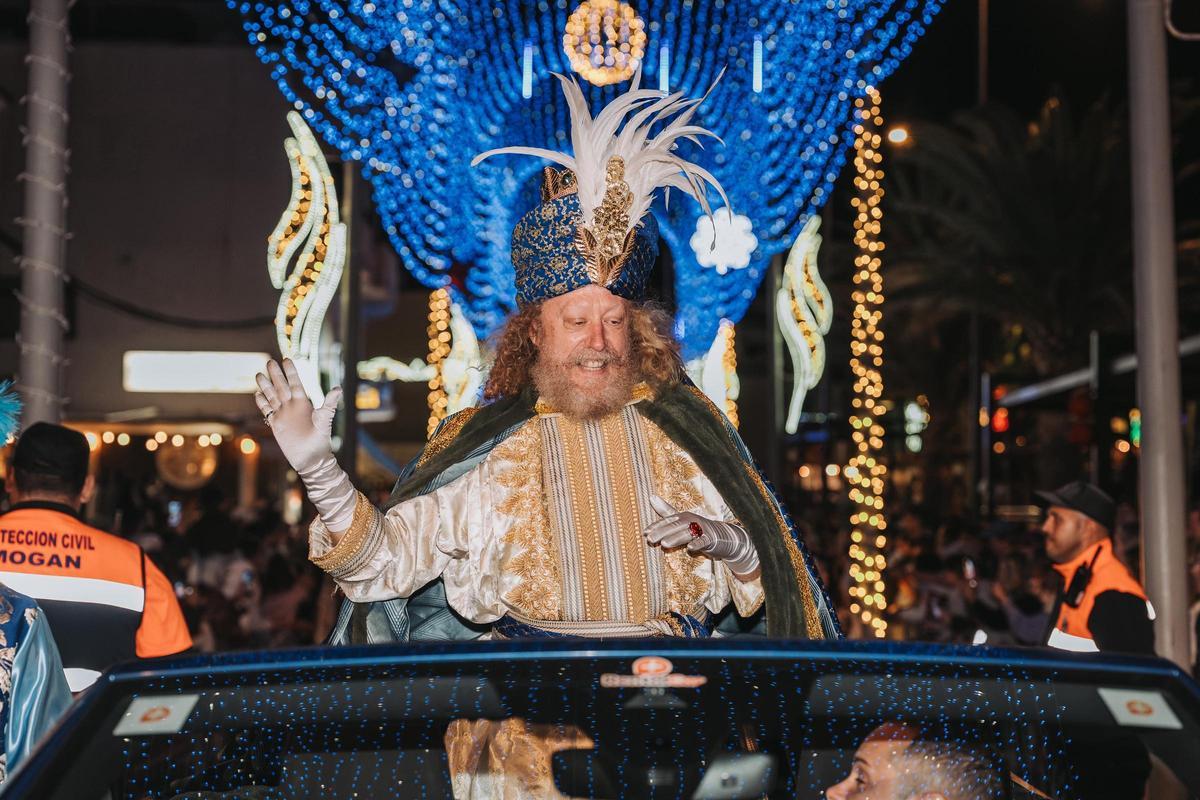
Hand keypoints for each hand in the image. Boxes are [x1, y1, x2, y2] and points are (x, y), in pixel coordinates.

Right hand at [253, 358, 342, 474]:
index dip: (291, 372)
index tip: (287, 359)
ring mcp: (283, 414)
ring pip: (272, 397)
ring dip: (266, 386)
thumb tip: (338, 388)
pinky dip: (262, 403)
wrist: (311, 458)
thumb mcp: (325, 419)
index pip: (295, 383)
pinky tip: (257, 393)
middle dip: (275, 375)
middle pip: (281, 387)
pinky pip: (267, 411)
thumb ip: (330, 403)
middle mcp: (292, 406)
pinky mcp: (276, 424)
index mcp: (303, 402)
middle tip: (269, 361)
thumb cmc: (321, 439)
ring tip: (258, 374)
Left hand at [643, 495, 759, 576]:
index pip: (667, 520)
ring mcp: (702, 529)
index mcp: (683, 516)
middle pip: (675, 526)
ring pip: (687, 533)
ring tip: (664, 544)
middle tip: (650, 539)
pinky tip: (690, 548)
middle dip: (662, 532)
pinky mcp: (711, 539)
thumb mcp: (682, 520)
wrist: (725, 536)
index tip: (644, 532)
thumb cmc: (698, 529)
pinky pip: (704, 541)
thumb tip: (651, 496)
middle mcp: (692, 520)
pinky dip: (697, 544)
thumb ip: (666, 511)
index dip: (656, 526)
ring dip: (676, 538)